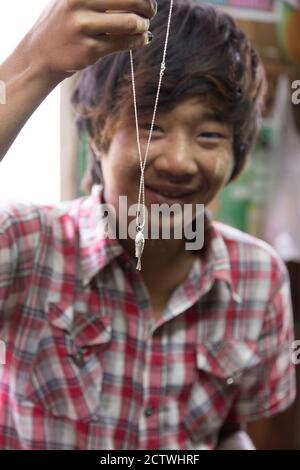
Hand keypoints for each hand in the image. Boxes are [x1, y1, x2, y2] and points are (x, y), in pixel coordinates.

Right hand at [24, 0, 156, 80]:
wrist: (42, 52)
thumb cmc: (66, 20)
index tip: (146, 0)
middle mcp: (79, 2)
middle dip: (147, 6)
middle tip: (150, 11)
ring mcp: (84, 27)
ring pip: (131, 23)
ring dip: (143, 26)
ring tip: (143, 27)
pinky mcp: (90, 50)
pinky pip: (125, 43)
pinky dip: (139, 40)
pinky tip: (142, 38)